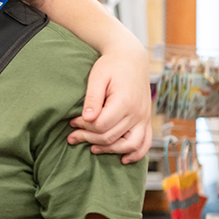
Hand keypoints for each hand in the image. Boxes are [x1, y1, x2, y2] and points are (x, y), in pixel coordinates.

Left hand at [67, 47, 151, 163]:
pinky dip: (135, 154)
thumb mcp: (97, 77)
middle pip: (111, 136)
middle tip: (72, 135)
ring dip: (109, 150)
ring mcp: (143, 118)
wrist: (131, 58)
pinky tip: (122, 159)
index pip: (101, 125)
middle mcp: (137, 113)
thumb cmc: (110, 66)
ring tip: (91, 148)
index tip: (72, 122)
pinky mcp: (146, 120)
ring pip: (129, 145)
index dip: (84, 127)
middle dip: (89, 138)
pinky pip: (145, 143)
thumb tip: (86, 118)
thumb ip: (92, 98)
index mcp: (124, 101)